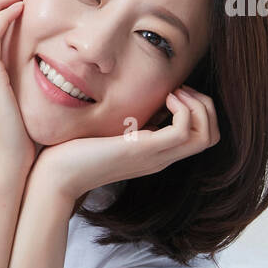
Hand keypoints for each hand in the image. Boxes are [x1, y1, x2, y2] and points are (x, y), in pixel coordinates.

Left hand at [28, 85, 220, 206]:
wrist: (56, 177)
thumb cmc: (73, 153)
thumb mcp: (108, 131)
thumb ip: (125, 121)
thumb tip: (132, 100)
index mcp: (155, 153)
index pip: (200, 136)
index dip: (197, 109)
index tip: (174, 92)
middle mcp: (161, 157)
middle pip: (211, 136)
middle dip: (205, 106)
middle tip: (179, 91)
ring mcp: (156, 155)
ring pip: (207, 135)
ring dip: (199, 106)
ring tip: (175, 93)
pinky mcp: (144, 150)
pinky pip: (185, 130)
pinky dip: (184, 109)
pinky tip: (166, 98)